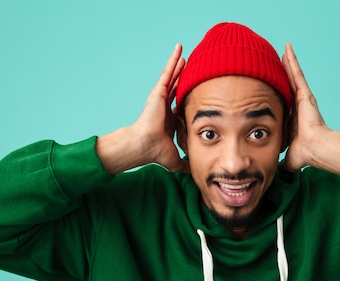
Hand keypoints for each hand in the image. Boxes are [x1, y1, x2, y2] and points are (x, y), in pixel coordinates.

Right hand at [96, 44, 189, 174]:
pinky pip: (168, 72)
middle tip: (193, 66)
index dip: (187, 96)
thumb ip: (183, 164)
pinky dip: (173, 60)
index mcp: (168, 119)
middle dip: (183, 76)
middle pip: (176, 86)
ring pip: (172, 77)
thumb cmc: (155, 152)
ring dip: (179, 64)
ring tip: (186, 52)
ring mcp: (161, 97)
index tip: (196, 90)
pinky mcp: (158, 92)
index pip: (180, 103)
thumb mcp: (175, 158)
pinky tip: (180, 49)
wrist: (144, 146)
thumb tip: (191, 173)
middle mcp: (164, 106)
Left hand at [281, 43, 330, 171]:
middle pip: (287, 85)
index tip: (270, 87)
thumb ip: (281, 162)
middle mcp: (299, 106)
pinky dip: (291, 61)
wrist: (316, 149)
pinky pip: (296, 73)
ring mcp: (302, 99)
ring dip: (286, 63)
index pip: (283, 102)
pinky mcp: (305, 94)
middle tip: (273, 62)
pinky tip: (286, 48)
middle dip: (281, 74)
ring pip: (292, 76)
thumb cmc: (305, 154)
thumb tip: (273, 173)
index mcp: (294, 119)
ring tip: (281, 49)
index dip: (277, 93)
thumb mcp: (287, 156)